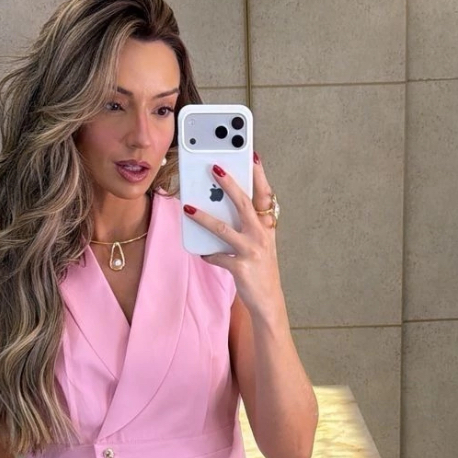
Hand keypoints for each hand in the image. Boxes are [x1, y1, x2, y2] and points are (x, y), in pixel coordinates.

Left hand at [183, 152, 282, 317]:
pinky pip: (218, 257)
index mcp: (267, 227)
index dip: (259, 175)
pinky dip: (208, 254)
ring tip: (188, 207)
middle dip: (229, 184)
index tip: (253, 155)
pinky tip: (202, 253)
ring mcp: (251, 251)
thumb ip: (249, 226)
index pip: (264, 195)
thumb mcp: (261, 244)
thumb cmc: (261, 270)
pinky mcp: (240, 268)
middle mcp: (261, 236)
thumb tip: (223, 207)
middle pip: (244, 204)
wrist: (268, 302)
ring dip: (204, 217)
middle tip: (214, 167)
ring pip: (224, 229)